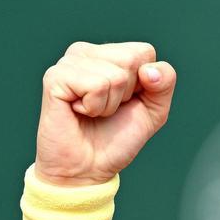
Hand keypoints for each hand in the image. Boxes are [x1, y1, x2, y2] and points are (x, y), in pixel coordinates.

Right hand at [34, 41, 175, 185]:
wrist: (88, 168)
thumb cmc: (117, 137)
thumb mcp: (154, 109)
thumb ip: (164, 82)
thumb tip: (149, 70)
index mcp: (108, 54)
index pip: (145, 52)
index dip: (145, 84)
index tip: (125, 101)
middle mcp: (86, 52)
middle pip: (131, 60)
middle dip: (127, 93)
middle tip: (106, 109)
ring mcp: (68, 62)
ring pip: (115, 75)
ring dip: (109, 104)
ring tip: (92, 112)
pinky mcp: (55, 77)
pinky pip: (96, 86)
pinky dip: (94, 107)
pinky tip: (78, 111)